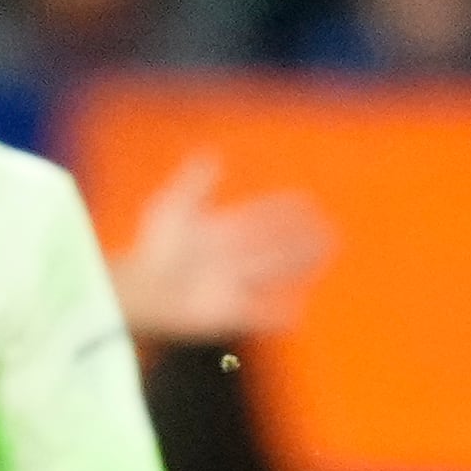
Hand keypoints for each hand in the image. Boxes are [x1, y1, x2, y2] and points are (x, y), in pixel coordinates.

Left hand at [112, 152, 335, 351]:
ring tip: (325, 256)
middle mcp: (230, 257)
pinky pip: (260, 314)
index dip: (283, 210)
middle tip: (329, 231)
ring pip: (274, 271)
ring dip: (300, 264)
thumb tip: (212, 155)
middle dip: (301, 238)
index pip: (259, 217)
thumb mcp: (172, 208)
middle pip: (274, 245)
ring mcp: (231, 284)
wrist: (141, 290)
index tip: (307, 202)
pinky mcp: (228, 312)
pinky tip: (298, 312)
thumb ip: (194, 183)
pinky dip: (279, 315)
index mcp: (219, 230)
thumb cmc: (153, 249)